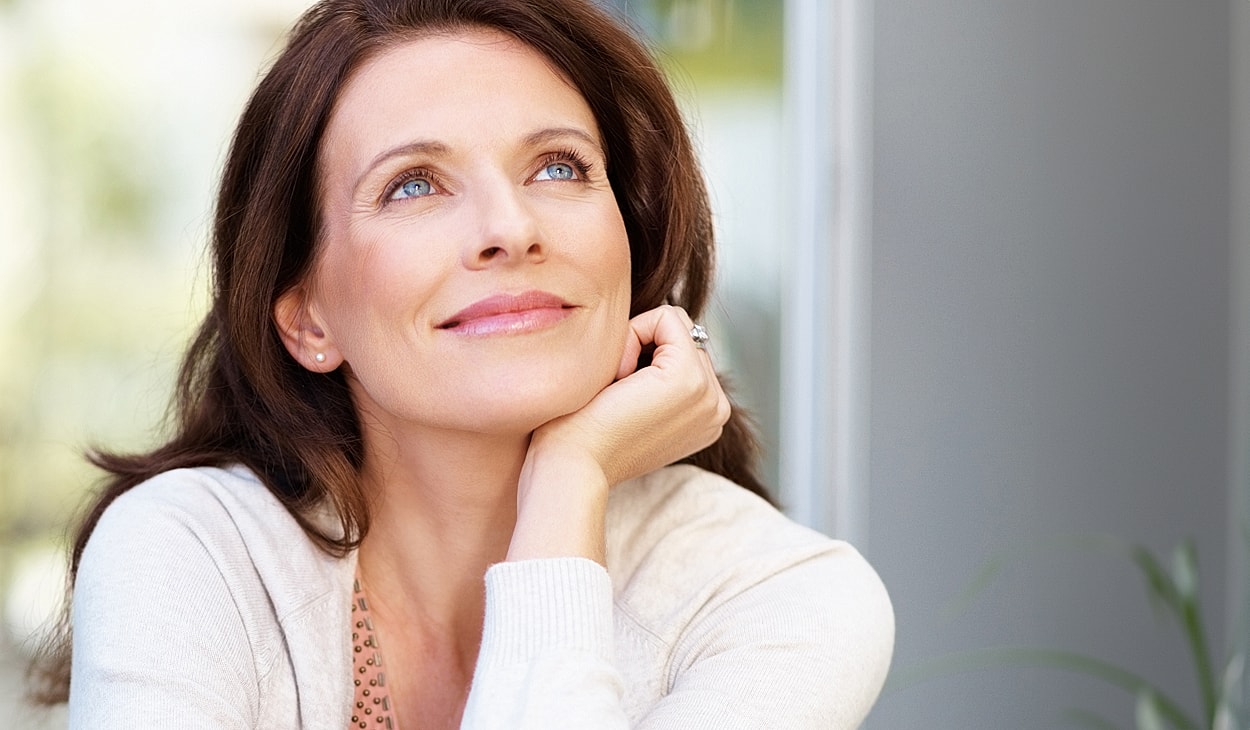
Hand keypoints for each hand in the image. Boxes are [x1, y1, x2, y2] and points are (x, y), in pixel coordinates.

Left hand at [506, 305, 728, 561]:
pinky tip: (617, 377)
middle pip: (682, 336)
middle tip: (614, 392)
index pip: (683, 352)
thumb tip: (655, 331)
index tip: (617, 395)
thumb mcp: (633, 404)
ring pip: (674, 324)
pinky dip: (631, 335)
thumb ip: (654, 376)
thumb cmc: (583, 436)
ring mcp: (709, 395)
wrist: (572, 465)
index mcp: (705, 417)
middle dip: (641, 348)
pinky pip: (666, 318)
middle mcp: (716, 408)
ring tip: (616, 388)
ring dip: (634, 344)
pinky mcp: (690, 378)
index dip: (641, 357)